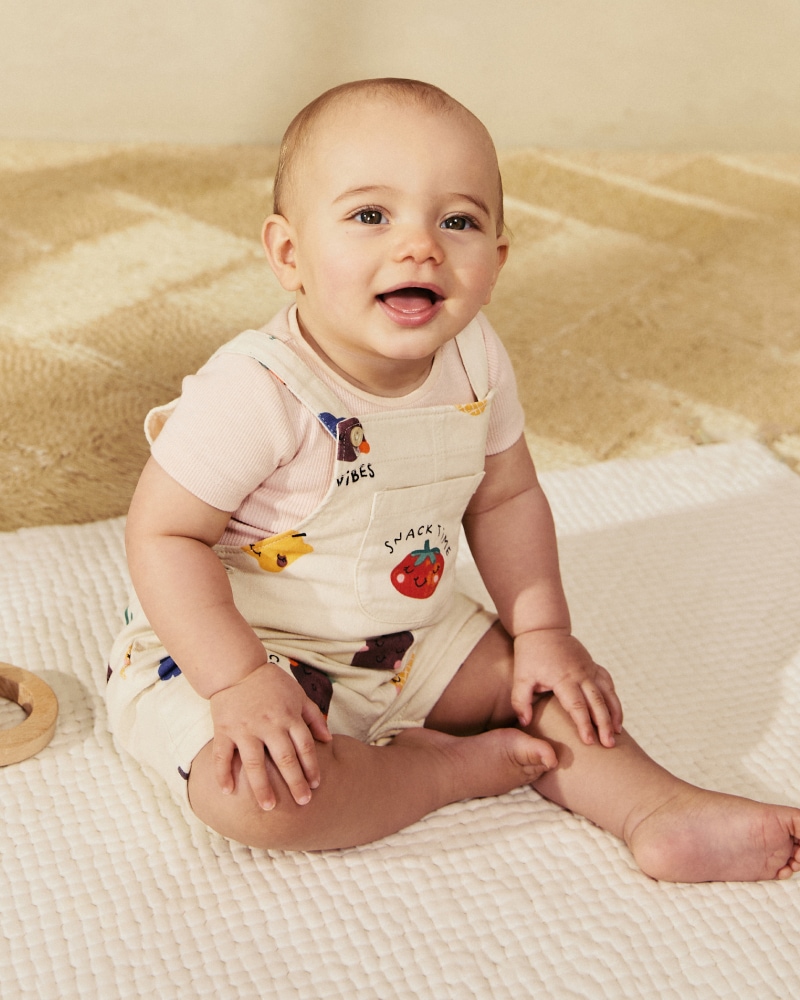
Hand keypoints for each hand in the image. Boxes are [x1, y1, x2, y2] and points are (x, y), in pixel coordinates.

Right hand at [209, 663, 331, 809]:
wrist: (237, 669)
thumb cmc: (271, 684)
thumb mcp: (298, 694)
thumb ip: (313, 716)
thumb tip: (329, 739)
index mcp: (288, 716)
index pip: (304, 746)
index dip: (311, 766)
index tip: (316, 785)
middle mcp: (268, 725)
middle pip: (284, 758)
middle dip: (294, 782)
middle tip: (302, 803)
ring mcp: (245, 729)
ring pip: (254, 763)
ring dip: (262, 787)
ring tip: (269, 807)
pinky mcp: (224, 730)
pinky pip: (222, 755)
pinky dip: (222, 774)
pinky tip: (227, 792)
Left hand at [512, 629, 622, 746]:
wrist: (543, 628)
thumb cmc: (530, 655)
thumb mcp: (520, 677)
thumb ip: (520, 700)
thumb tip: (525, 722)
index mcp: (563, 678)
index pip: (577, 706)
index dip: (584, 724)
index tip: (589, 741)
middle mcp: (580, 674)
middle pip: (597, 702)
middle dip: (604, 724)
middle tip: (608, 744)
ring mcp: (589, 668)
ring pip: (608, 693)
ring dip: (614, 713)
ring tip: (617, 732)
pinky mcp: (593, 665)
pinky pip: (608, 682)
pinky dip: (613, 698)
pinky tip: (615, 713)